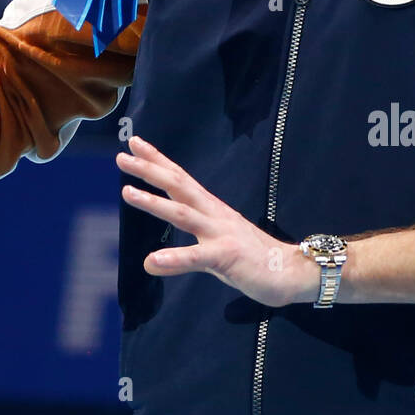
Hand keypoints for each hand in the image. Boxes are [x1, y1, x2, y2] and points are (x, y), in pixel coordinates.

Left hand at [117, 136, 312, 308]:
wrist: (293, 271)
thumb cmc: (252, 258)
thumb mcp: (213, 250)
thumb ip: (185, 251)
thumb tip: (150, 262)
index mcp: (211, 208)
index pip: (180, 178)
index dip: (158, 161)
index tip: (135, 143)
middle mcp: (214, 214)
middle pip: (178, 186)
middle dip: (149, 170)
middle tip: (121, 157)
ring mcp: (221, 233)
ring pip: (183, 214)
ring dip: (153, 203)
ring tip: (126, 193)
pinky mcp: (228, 256)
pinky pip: (197, 257)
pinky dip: (174, 258)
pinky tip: (152, 261)